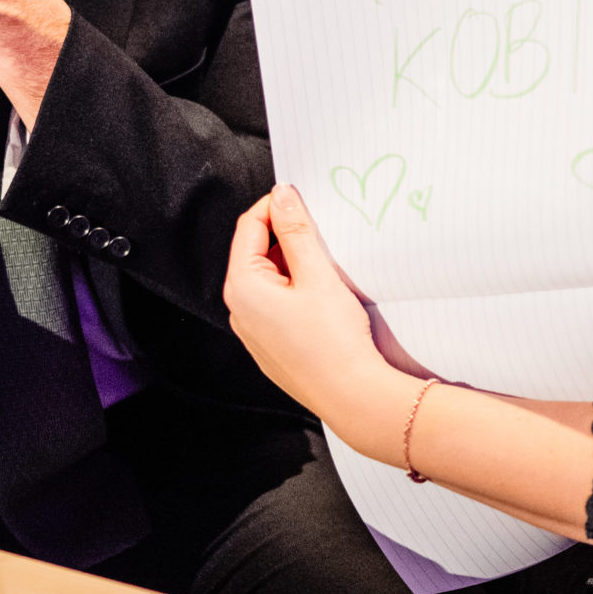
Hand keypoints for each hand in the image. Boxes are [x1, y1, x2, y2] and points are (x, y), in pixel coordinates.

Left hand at [223, 185, 419, 455]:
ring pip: (269, 278)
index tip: (298, 198)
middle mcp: (240, 310)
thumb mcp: (317, 274)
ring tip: (325, 271)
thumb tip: (281, 197)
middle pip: (256, 252)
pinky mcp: (271, 344)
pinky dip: (296, 290)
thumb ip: (296, 230)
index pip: (248, 226)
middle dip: (286, 237)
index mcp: (243, 287)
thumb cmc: (334, 342)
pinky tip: (322, 298)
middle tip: (320, 236)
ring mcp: (254, 331)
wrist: (352, 396)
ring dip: (294, 264)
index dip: (274, 206)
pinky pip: (276, 304)